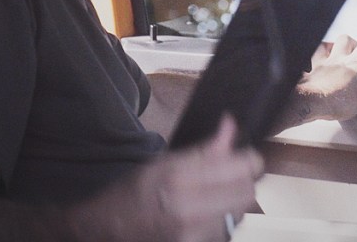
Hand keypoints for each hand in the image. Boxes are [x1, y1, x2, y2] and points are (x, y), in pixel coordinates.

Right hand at [76, 115, 262, 241]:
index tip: (243, 158)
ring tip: (211, 199)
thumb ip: (205, 149)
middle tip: (228, 178)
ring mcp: (194, 236)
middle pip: (247, 193)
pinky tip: (204, 216)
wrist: (107, 231)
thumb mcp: (165, 162)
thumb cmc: (133, 194)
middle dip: (242, 182)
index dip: (248, 159)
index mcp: (180, 179)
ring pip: (239, 215)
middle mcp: (189, 210)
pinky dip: (222, 223)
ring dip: (232, 204)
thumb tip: (230, 125)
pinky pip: (226, 232)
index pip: (244, 167)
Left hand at [295, 35, 356, 121]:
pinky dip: (317, 57)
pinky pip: (311, 56)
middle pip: (348, 39)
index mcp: (355, 63)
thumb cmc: (333, 100)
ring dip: (337, 47)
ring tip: (342, 56)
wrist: (307, 101)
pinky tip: (319, 63)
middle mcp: (338, 57)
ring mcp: (322, 61)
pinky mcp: (309, 69)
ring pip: (330, 44)